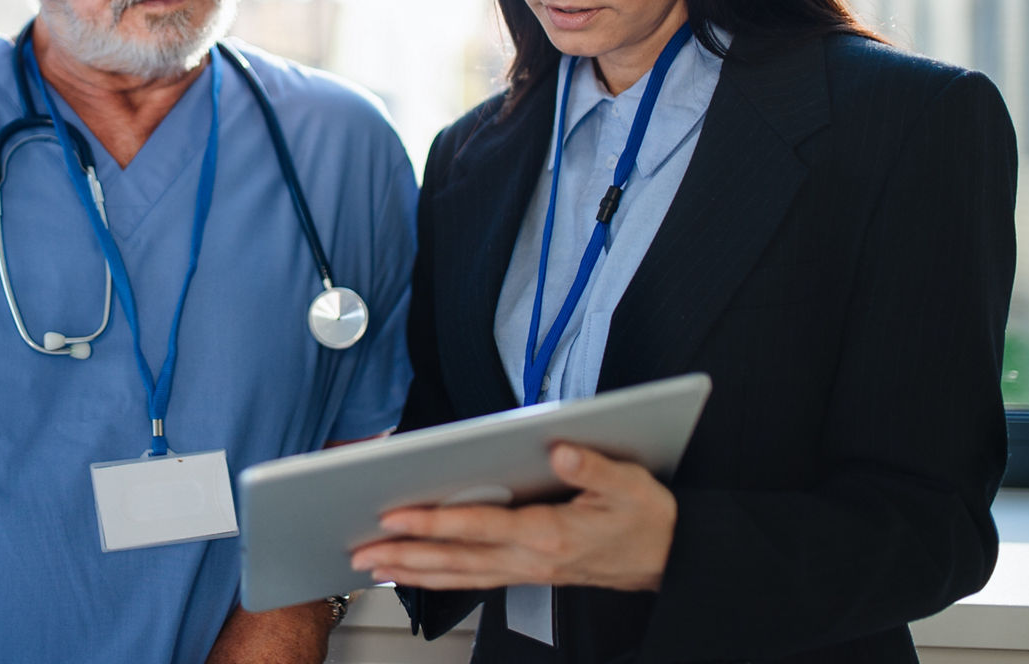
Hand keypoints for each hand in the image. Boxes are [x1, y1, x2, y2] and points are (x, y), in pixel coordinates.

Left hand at [349, 443, 675, 592]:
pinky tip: (415, 570)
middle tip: (360, 549)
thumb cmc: (645, 519)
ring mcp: (526, 570)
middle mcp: (531, 558)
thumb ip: (592, 467)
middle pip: (456, 559)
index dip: (433, 522)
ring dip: (413, 570)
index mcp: (549, 534)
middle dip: (404, 554)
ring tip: (372, 564)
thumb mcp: (630, 484)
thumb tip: (557, 450)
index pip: (478, 527)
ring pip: (459, 574)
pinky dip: (438, 576)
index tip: (394, 515)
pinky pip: (472, 578)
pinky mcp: (526, 572)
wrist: (669, 558)